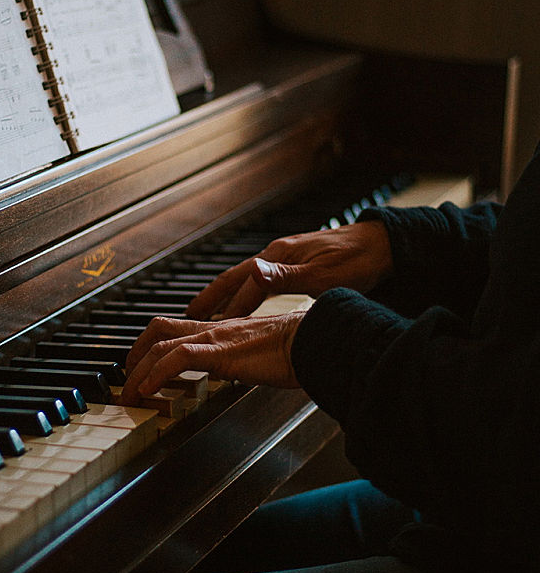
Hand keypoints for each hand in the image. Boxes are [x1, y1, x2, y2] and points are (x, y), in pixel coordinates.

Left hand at [121, 311, 305, 404]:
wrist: (317, 340)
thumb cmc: (301, 349)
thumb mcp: (264, 358)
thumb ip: (248, 364)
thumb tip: (244, 376)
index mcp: (224, 330)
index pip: (178, 327)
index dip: (153, 344)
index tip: (143, 364)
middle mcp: (214, 329)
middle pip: (159, 329)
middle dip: (135, 352)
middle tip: (125, 376)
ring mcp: (215, 337)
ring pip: (160, 344)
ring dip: (138, 369)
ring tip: (129, 392)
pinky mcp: (221, 351)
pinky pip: (177, 358)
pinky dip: (156, 374)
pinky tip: (148, 389)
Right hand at [186, 220, 392, 319]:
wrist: (384, 245)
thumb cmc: (358, 261)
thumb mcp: (323, 275)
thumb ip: (286, 277)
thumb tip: (253, 272)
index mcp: (280, 256)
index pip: (245, 286)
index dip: (227, 308)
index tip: (208, 327)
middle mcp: (278, 253)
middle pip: (236, 277)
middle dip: (212, 296)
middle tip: (189, 314)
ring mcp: (286, 256)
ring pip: (246, 277)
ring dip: (227, 294)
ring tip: (210, 311)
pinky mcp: (296, 261)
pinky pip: (260, 278)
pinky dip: (246, 291)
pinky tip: (247, 301)